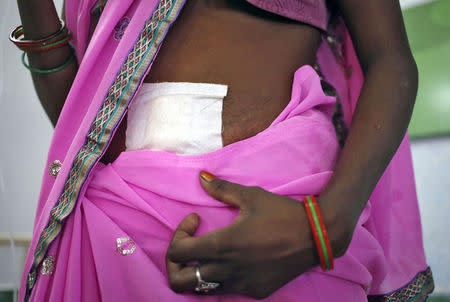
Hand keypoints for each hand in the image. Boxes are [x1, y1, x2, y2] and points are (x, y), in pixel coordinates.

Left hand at [165, 172, 349, 298]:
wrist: (316, 236)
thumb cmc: (281, 213)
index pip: (176, 252)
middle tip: (190, 244)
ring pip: (201, 289)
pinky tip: (233, 260)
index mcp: (221, 245)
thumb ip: (222, 189)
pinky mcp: (254, 292)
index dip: (178, 234)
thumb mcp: (251, 196)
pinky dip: (220, 277)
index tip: (196, 220)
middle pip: (179, 281)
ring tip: (209, 252)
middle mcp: (226, 269)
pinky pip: (226, 290)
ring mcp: (240, 285)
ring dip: (197, 271)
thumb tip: (201, 176)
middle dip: (175, 264)